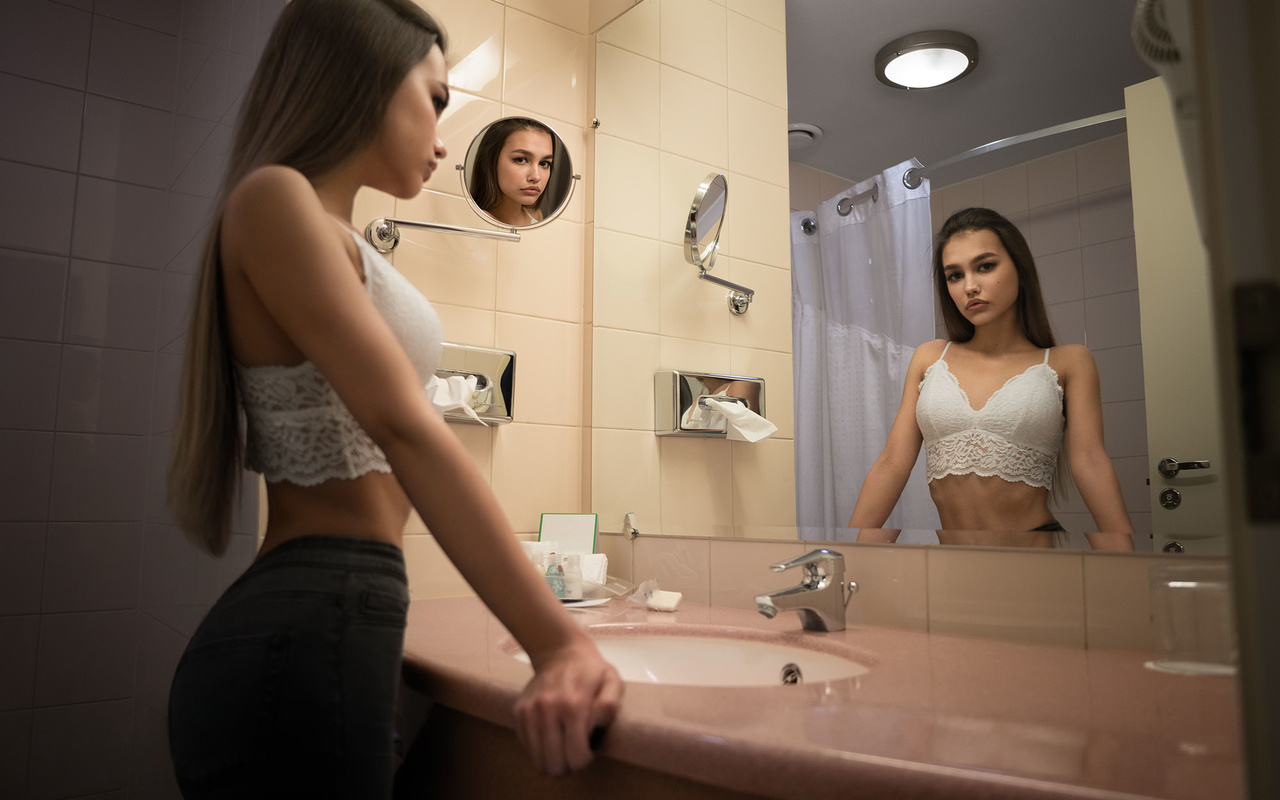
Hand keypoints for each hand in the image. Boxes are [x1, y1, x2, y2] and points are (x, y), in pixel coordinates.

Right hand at [512, 640, 623, 774]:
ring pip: (538, 760)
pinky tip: (550, 736)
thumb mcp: (612, 682)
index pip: (576, 757)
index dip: (585, 759)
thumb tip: (597, 724)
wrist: (560, 651)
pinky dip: (538, 748)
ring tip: (562, 746)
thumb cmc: (591, 671)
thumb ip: (610, 705)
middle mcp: (547, 709)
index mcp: (574, 705)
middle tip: (575, 750)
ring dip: (552, 759)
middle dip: (568, 764)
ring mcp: (529, 711)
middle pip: (555, 764)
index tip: (588, 749)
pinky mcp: (518, 712)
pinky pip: (526, 747)